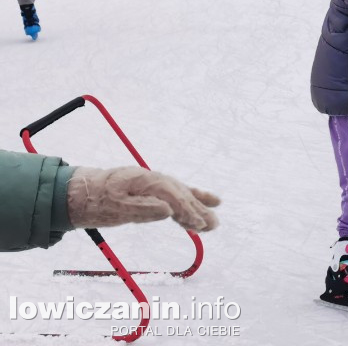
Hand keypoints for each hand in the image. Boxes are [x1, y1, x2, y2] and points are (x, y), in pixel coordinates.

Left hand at [67, 166, 219, 231]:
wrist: (76, 192)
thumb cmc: (94, 201)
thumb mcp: (114, 207)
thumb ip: (142, 209)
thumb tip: (169, 211)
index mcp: (145, 181)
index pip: (173, 196)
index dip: (188, 210)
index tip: (199, 225)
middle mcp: (152, 179)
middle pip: (180, 194)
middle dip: (198, 209)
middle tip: (214, 225)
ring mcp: (151, 184)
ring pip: (178, 195)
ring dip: (196, 207)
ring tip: (212, 222)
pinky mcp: (147, 191)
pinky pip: (171, 197)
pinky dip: (184, 204)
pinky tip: (193, 213)